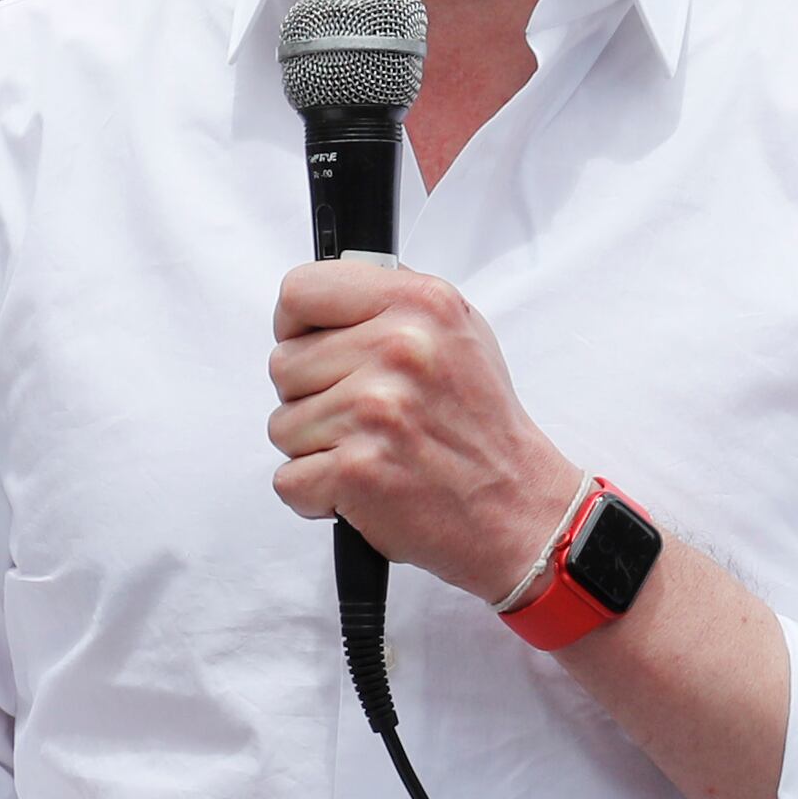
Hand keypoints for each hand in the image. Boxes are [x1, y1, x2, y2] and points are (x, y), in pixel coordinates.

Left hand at [266, 258, 576, 604]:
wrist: (516, 507)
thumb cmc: (482, 426)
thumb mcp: (458, 331)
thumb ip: (391, 304)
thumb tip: (323, 300)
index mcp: (420, 304)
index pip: (300, 291)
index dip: (295, 326)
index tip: (313, 348)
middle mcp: (398, 349)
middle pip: (282, 363)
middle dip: (310, 396)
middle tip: (364, 416)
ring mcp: (374, 410)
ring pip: (281, 425)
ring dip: (316, 448)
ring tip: (373, 450)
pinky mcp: (356, 469)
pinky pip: (288, 479)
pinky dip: (316, 493)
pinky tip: (364, 485)